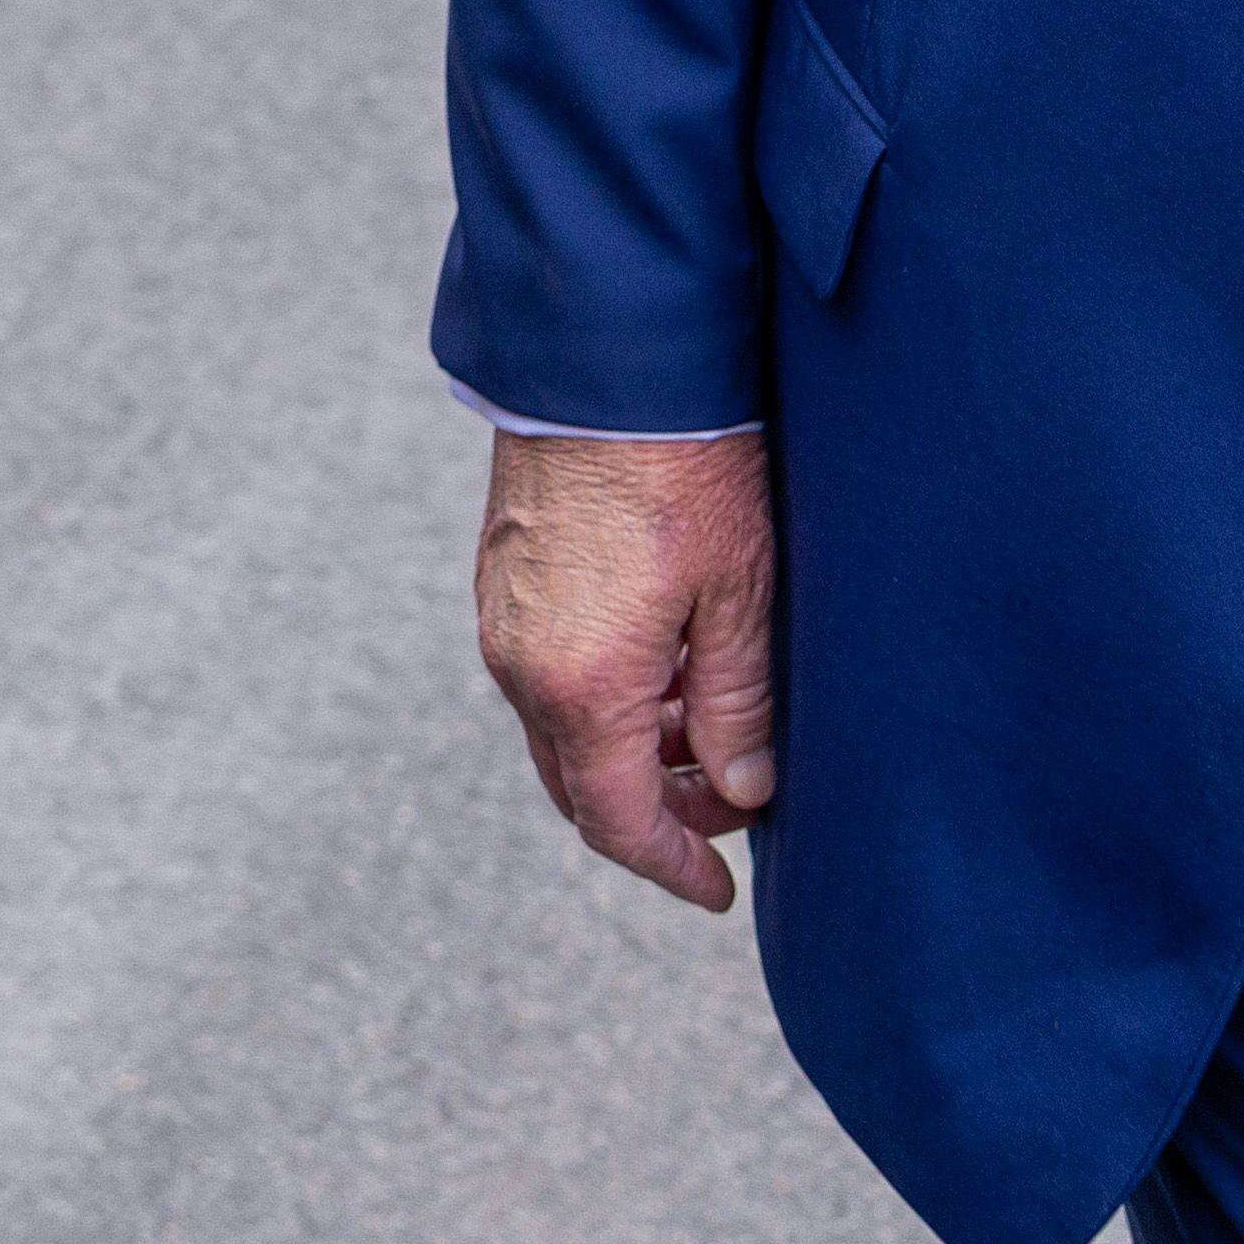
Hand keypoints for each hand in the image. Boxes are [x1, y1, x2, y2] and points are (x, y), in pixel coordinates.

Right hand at [477, 426, 782, 913]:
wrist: (607, 354)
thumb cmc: (687, 464)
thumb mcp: (740, 591)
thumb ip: (737, 705)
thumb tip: (741, 789)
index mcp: (581, 684)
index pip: (616, 821)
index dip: (671, 865)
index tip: (720, 890)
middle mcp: (521, 663)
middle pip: (579, 785)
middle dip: (654, 811)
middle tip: (732, 798)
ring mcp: (501, 618)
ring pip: (561, 728)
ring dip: (629, 749)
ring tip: (708, 719)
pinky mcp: (501, 576)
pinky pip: (545, 673)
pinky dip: (602, 697)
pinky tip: (666, 663)